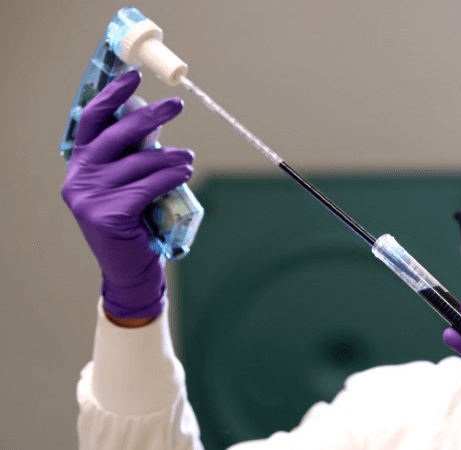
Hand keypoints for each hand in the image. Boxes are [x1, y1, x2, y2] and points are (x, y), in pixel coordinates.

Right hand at [61, 70, 192, 319]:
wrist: (130, 271)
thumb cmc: (134, 225)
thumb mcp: (128, 185)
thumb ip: (132, 156)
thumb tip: (154, 119)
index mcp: (79, 167)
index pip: (91, 122)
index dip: (111, 96)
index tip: (133, 76)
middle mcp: (78, 179)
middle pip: (117, 135)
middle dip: (150, 116)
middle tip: (177, 104)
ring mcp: (89, 198)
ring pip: (140, 163)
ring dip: (171, 156)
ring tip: (189, 157)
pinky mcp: (108, 215)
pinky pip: (148, 185)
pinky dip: (171, 176)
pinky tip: (184, 172)